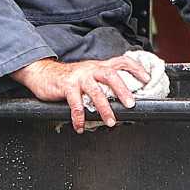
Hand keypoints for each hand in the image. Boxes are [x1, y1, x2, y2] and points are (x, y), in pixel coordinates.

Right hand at [12, 55, 148, 131]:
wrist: (43, 73)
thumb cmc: (68, 78)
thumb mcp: (89, 75)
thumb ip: (103, 82)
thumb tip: (121, 97)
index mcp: (99, 66)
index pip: (122, 61)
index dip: (136, 68)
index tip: (147, 79)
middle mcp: (91, 69)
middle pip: (111, 75)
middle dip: (122, 90)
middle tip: (131, 104)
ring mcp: (79, 77)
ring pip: (95, 92)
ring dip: (104, 109)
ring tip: (110, 122)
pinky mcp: (66, 86)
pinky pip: (75, 103)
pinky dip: (79, 117)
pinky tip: (80, 127)